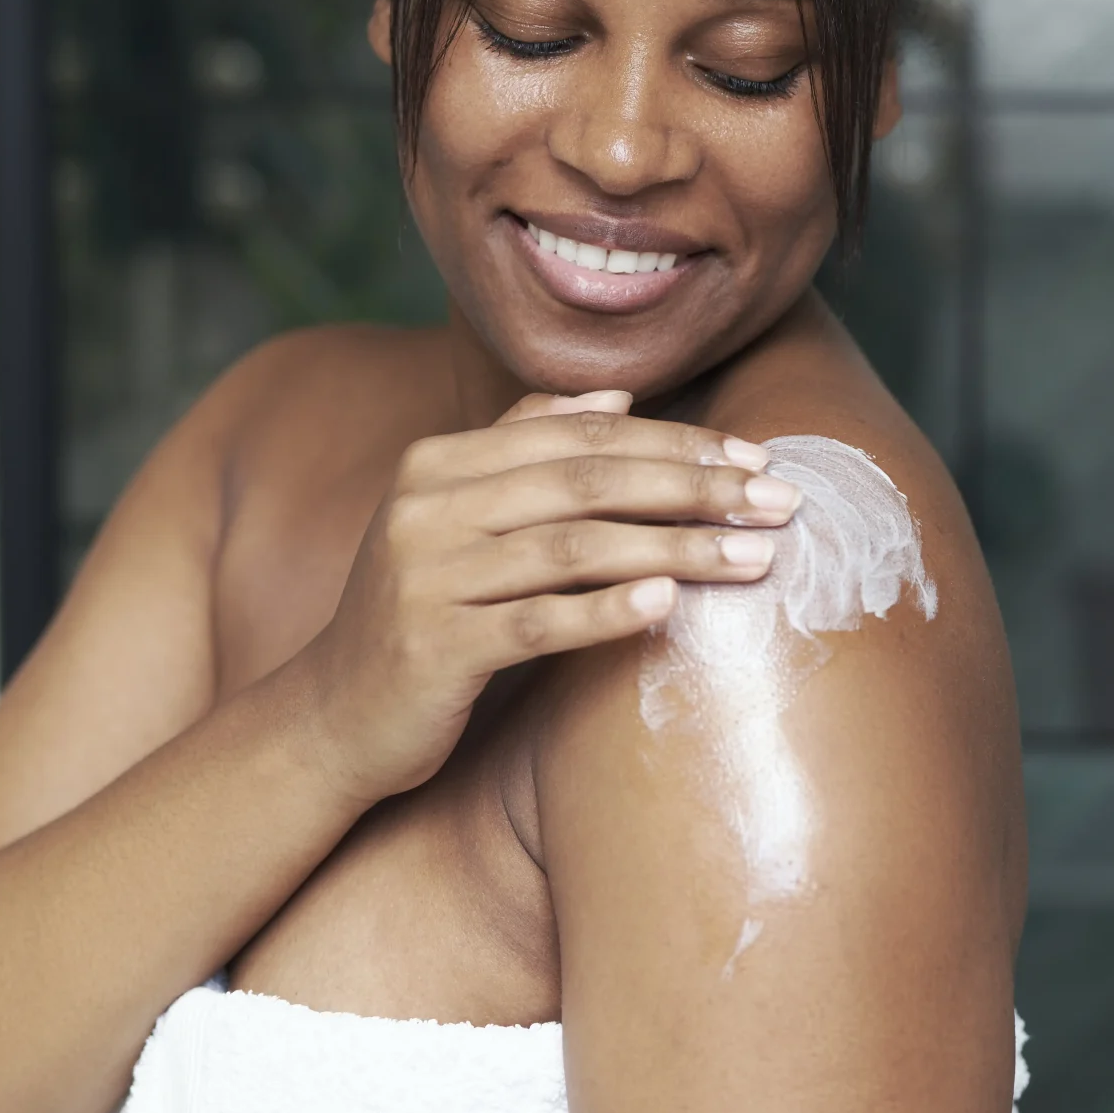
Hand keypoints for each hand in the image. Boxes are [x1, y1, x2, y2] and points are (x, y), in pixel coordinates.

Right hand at [294, 391, 798, 805]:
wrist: (334, 716)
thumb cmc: (422, 613)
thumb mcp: (456, 518)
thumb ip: (523, 448)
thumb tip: (617, 396)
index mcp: (439, 461)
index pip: (580, 435)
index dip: (675, 442)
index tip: (756, 459)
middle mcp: (429, 507)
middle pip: (587, 482)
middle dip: (694, 487)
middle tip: (779, 502)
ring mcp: (428, 577)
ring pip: (574, 548)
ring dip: (677, 548)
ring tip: (754, 557)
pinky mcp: (435, 648)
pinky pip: (537, 623)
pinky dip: (607, 611)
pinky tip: (668, 604)